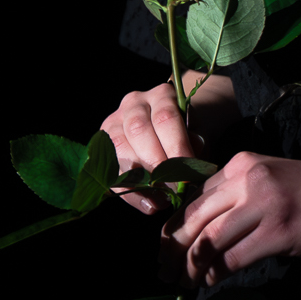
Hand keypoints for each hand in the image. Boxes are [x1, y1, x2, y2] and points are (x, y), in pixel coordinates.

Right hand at [98, 82, 201, 216]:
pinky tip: (149, 205)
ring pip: (120, 147)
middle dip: (157, 165)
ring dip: (141, 178)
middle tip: (174, 190)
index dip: (176, 149)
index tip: (188, 176)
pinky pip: (111, 169)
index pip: (165, 118)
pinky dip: (131, 192)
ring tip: (162, 199)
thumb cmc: (187, 134)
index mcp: (161, 95)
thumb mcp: (197, 134)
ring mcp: (114, 121)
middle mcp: (134, 103)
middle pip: (139, 130)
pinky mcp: (103, 144)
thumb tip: (188, 165)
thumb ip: (195, 145)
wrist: (169, 131)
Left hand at [160, 152, 300, 287]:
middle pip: (194, 216)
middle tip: (163, 270)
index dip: (174, 226)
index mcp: (242, 164)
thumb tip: (206, 230)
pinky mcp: (280, 229)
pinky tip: (212, 282)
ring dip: (192, 266)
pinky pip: (235, 256)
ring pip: (210, 239)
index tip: (164, 248)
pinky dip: (218, 272)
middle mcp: (247, 177)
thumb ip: (241, 197)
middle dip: (173, 247)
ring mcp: (264, 202)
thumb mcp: (272, 182)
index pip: (194, 197)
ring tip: (182, 282)